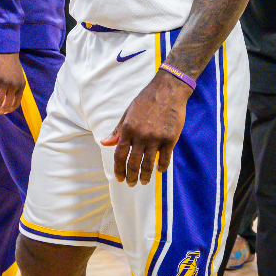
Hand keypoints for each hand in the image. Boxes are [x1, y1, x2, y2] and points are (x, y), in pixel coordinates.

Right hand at [0, 52, 26, 114]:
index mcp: (21, 86)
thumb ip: (13, 87)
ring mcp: (4, 82)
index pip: (16, 104)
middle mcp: (14, 86)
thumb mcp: (16, 76)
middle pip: (6, 106)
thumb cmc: (10, 63)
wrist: (6, 50)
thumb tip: (4, 99)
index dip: (8, 110)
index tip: (2, 111)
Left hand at [101, 69, 190, 185]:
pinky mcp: (170, 139)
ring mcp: (156, 138)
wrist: (167, 90)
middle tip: (131, 184)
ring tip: (143, 182)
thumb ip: (118, 130)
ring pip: (148, 164)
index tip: (119, 178)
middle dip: (130, 177)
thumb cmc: (146, 100)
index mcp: (128, 128)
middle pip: (133, 163)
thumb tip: (104, 143)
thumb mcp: (128, 113)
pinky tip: (159, 170)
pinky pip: (164, 159)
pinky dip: (161, 167)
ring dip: (145, 176)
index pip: (119, 154)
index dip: (118, 169)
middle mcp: (140, 135)